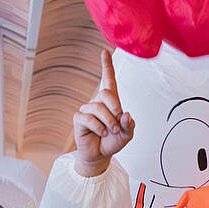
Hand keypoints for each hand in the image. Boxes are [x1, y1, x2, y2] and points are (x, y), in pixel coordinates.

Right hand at [73, 50, 134, 177]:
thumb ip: (129, 125)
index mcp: (110, 102)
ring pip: (98, 108)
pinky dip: (98, 128)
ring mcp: (87, 110)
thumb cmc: (113, 141)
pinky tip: (101, 134)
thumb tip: (125, 115)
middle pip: (106, 93)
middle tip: (118, 123)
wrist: (100, 156)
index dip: (107, 66)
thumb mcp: (127, 134)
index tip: (104, 51)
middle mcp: (97, 102)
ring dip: (108, 122)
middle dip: (115, 107)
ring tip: (111, 131)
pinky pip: (88, 118)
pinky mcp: (79, 119)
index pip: (108, 80)